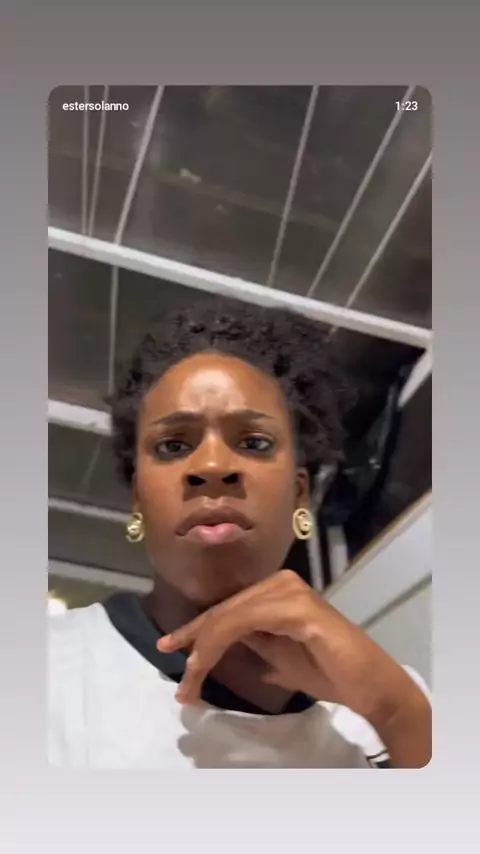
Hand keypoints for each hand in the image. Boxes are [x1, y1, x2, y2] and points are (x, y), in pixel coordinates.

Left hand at [157, 570, 430, 761]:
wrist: (369, 687)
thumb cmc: (329, 672)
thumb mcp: (276, 657)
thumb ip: (251, 643)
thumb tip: (218, 644)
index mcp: (277, 590)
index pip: (227, 608)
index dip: (195, 630)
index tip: (167, 648)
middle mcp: (281, 582)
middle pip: (223, 611)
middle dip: (194, 646)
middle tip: (180, 684)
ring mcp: (289, 591)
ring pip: (229, 617)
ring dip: (202, 651)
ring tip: (189, 684)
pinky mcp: (297, 608)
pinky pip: (245, 622)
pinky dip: (220, 644)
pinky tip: (205, 665)